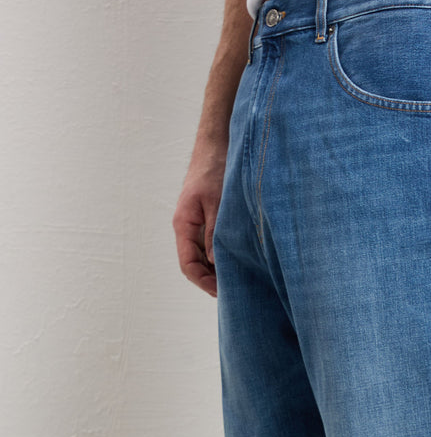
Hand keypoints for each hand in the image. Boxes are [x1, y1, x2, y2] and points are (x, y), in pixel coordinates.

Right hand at [172, 143, 227, 296]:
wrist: (216, 143)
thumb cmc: (215, 168)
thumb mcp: (218, 203)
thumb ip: (215, 234)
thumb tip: (215, 264)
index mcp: (184, 224)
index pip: (188, 265)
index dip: (203, 283)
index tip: (223, 293)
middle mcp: (187, 227)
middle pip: (194, 264)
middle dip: (211, 280)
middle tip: (235, 291)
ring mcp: (197, 223)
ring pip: (203, 256)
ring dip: (217, 269)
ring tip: (239, 279)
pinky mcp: (208, 217)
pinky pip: (211, 244)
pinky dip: (222, 255)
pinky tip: (239, 260)